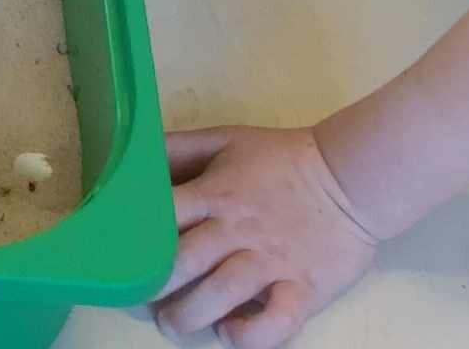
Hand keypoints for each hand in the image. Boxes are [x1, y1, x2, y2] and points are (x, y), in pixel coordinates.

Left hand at [152, 127, 377, 347]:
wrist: (349, 178)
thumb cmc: (281, 159)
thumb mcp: (226, 138)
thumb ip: (181, 147)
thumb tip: (137, 155)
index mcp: (217, 192)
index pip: (165, 214)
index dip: (136, 236)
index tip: (119, 254)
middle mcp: (238, 230)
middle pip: (185, 261)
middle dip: (155, 287)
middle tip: (141, 300)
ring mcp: (271, 262)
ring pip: (221, 295)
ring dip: (190, 317)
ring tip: (173, 325)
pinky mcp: (302, 290)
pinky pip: (274, 323)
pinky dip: (249, 336)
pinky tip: (230, 333)